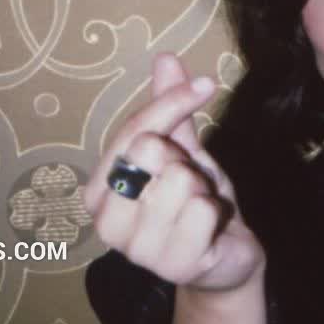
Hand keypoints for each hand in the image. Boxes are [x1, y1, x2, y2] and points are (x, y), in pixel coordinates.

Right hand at [84, 52, 263, 293]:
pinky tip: (208, 230)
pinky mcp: (172, 266)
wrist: (225, 251)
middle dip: (183, 158)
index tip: (205, 85)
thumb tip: (164, 56)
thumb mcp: (180, 146)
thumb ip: (168, 107)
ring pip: (180, 179)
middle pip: (149, 150)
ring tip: (197, 208)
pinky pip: (202, 210)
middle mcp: (108, 222)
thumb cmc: (192, 196)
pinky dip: (214, 212)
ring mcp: (137, 250)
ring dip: (201, 188)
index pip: (132, 130)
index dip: (172, 102)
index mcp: (99, 190)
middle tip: (190, 181)